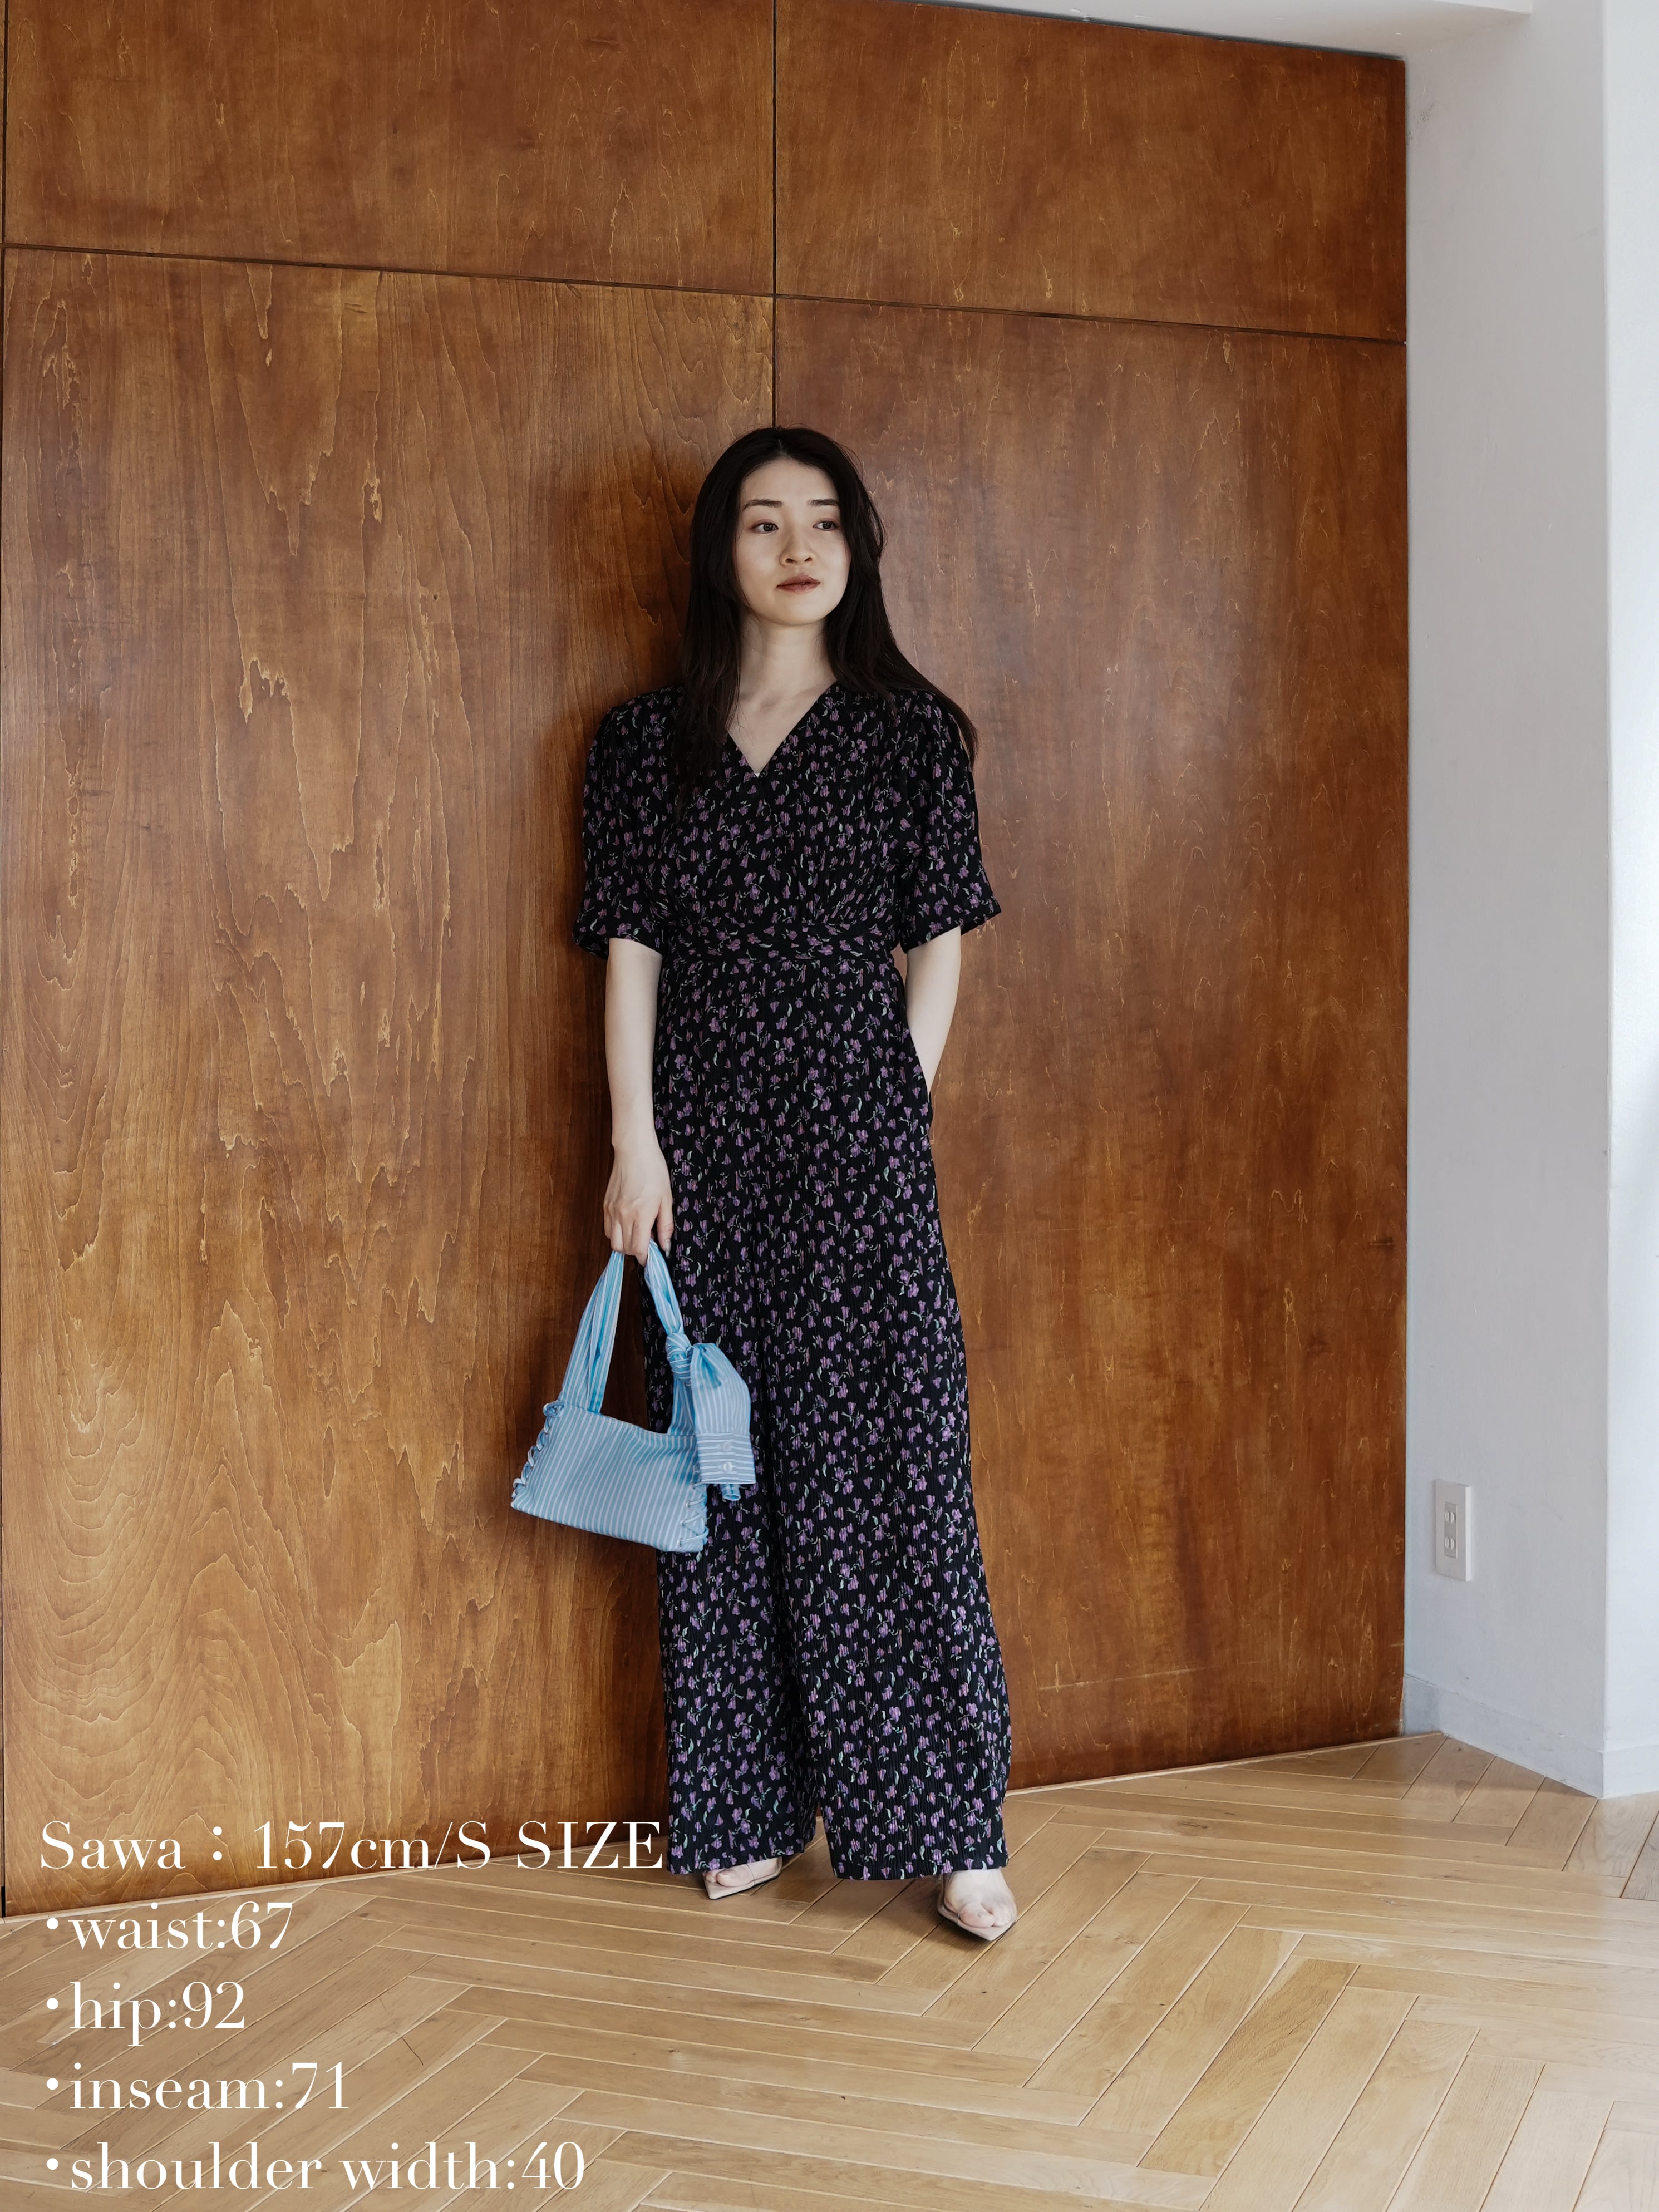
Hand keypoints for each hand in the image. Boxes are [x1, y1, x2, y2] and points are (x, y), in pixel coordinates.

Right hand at [604, 1129, 673, 1261]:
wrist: (634, 1151)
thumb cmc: (654, 1171)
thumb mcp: (667, 1199)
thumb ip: (666, 1225)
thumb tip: (665, 1246)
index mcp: (641, 1215)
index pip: (639, 1249)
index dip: (646, 1258)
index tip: (652, 1258)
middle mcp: (623, 1216)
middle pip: (625, 1249)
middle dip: (637, 1251)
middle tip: (648, 1241)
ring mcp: (611, 1211)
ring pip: (613, 1242)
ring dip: (625, 1243)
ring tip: (637, 1232)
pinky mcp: (605, 1205)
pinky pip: (607, 1229)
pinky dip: (616, 1233)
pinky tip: (627, 1224)